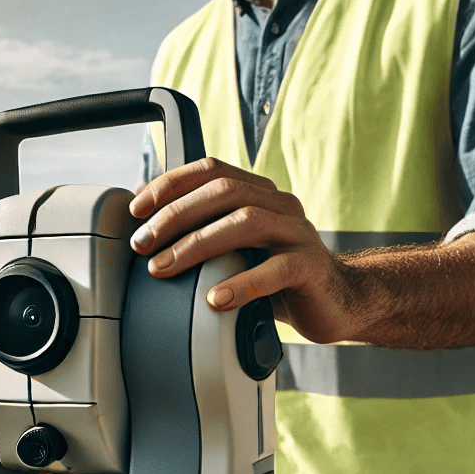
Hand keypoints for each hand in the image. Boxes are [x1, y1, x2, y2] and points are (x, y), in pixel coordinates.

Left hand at [128, 157, 352, 343]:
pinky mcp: (310, 267)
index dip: (171, 184)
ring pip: (246, 223)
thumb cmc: (279, 279)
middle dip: (175, 216)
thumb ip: (208, 236)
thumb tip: (150, 232)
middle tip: (143, 245)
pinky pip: (274, 270)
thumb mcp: (239, 252)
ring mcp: (297, 233)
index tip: (137, 210)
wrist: (337, 302)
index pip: (212, 171)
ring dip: (197, 244)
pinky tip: (215, 300)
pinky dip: (241, 284)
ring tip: (165, 268)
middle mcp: (279, 205)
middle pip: (224, 193)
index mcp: (260, 194)